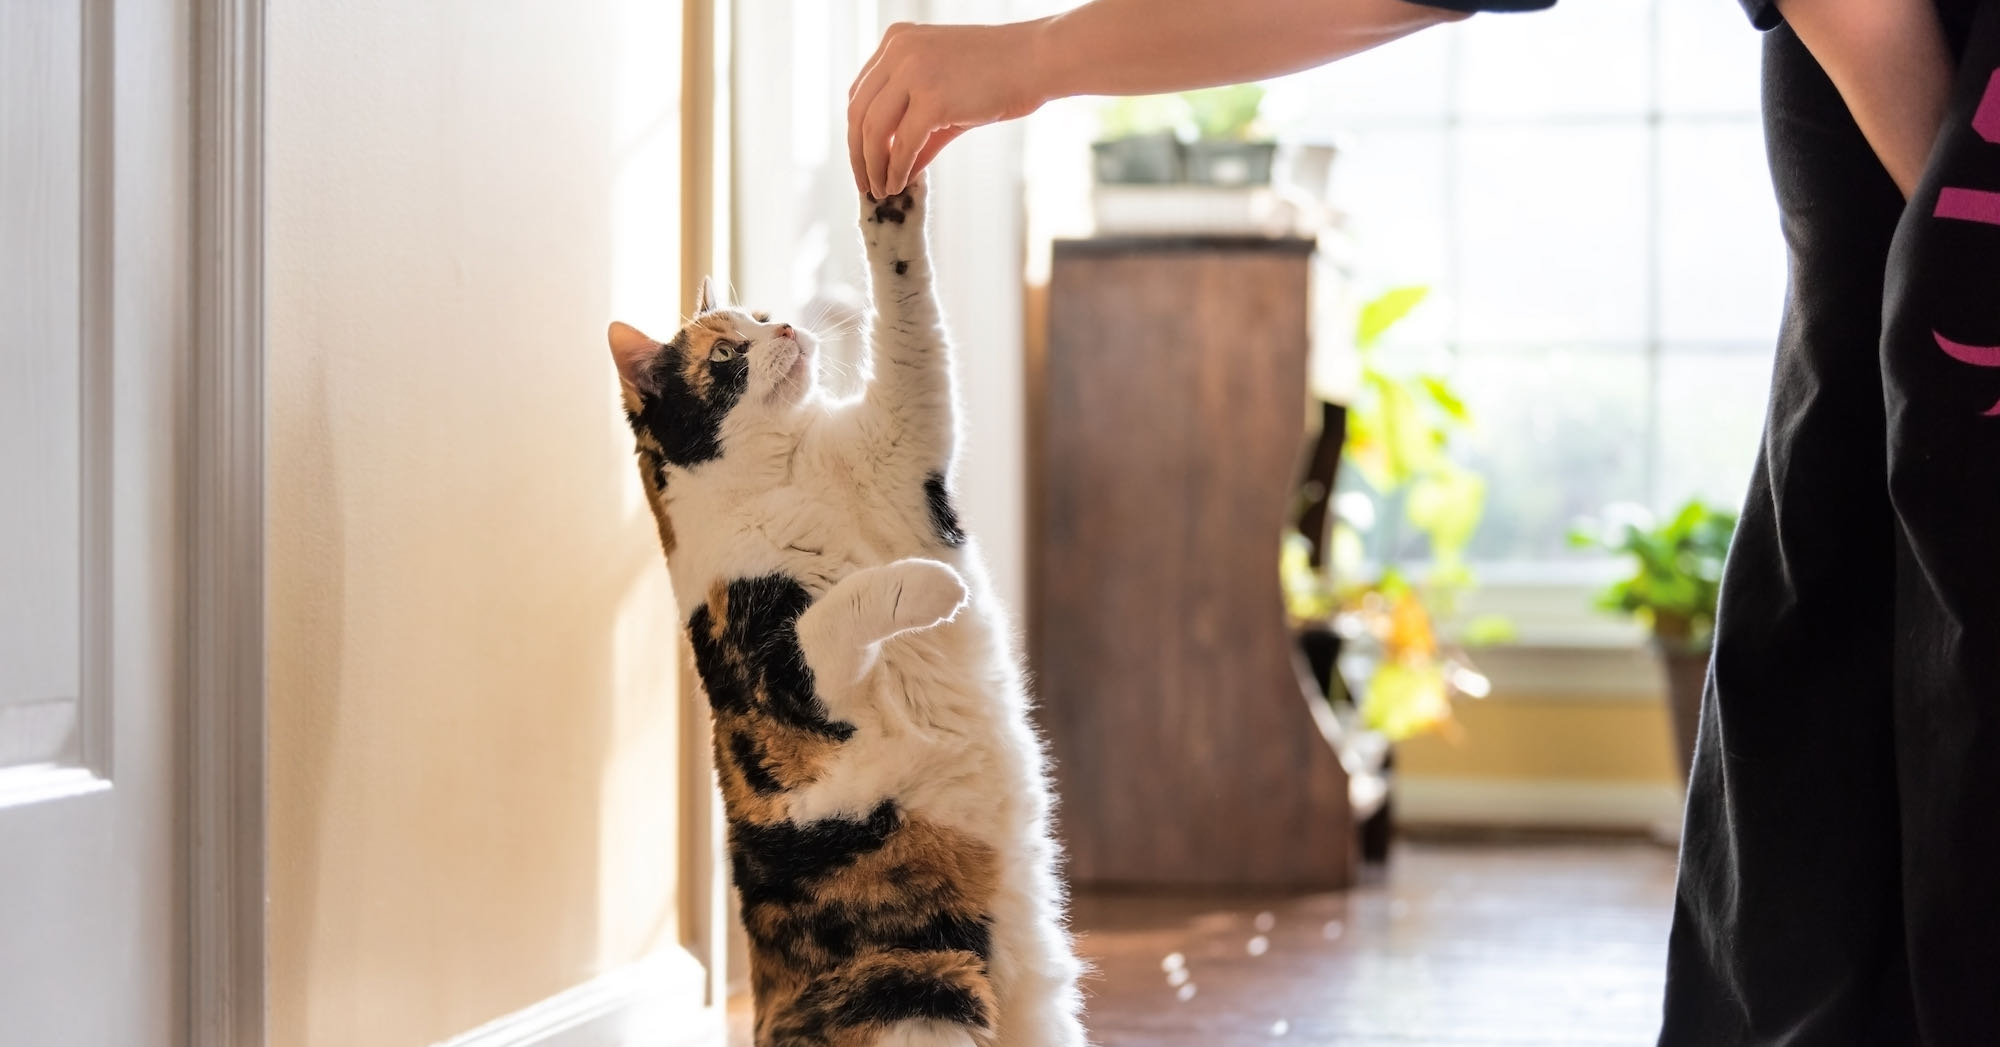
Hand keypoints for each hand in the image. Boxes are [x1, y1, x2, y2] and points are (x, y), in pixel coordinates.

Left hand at [847, 20, 1049, 198]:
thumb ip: (916, 125)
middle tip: (865, 183)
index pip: (861, 92)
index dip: (857, 131)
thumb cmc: (1000, 74)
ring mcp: (913, 73)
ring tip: (881, 190)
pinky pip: (902, 145)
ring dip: (874, 167)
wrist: (1037, 60)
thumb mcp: (946, 93)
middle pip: (858, 112)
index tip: (863, 159)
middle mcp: (898, 51)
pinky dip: (897, 170)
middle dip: (858, 153)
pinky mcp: (932, 99)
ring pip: (873, 130)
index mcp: (897, 40)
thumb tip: (898, 167)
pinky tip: (898, 185)